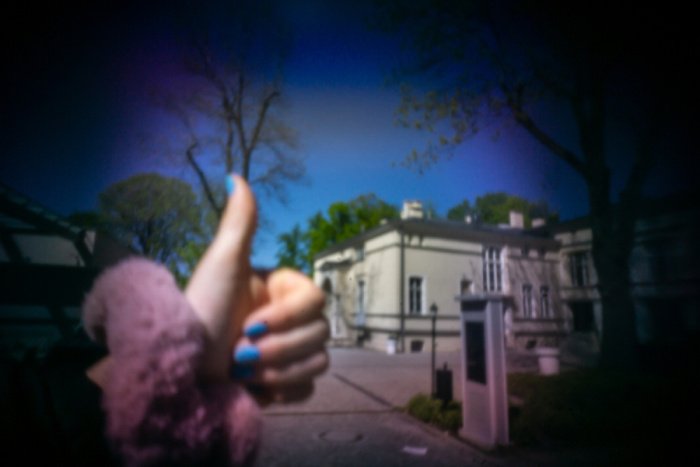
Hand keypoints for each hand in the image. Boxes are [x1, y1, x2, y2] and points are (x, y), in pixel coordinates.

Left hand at [185, 175, 328, 402]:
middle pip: (321, 333)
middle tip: (240, 354)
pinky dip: (285, 388)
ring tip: (242, 373)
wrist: (179, 369)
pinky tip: (256, 387)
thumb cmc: (201, 313)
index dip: (287, 318)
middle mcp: (288, 318)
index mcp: (281, 290)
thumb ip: (239, 223)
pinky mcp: (286, 381)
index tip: (250, 325)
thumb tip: (235, 175)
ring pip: (320, 361)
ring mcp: (290, 351)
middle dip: (278, 349)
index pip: (317, 300)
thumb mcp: (220, 265)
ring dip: (279, 370)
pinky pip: (310, 386)